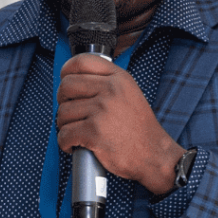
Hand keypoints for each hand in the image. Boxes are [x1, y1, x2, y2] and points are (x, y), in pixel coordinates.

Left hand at [56, 53, 183, 194]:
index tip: (65, 82)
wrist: (155, 155)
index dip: (66, 71)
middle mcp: (110, 90)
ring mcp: (102, 110)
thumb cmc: (139, 128)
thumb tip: (72, 79)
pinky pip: (64, 134)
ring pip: (62, 112)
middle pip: (66, 86)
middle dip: (62, 102)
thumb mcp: (129, 93)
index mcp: (118, 78)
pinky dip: (65, 142)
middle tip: (71, 113)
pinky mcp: (94, 132)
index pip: (81, 62)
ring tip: (77, 132)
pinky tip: (75, 145)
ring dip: (64, 126)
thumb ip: (105, 82)